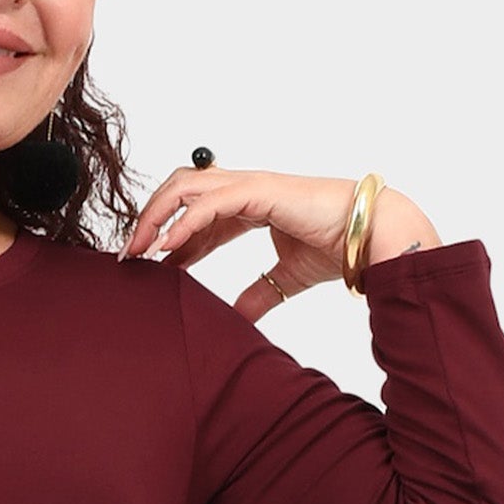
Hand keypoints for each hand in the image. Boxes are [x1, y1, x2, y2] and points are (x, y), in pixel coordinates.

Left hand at [120, 167, 439, 321]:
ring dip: (157, 217)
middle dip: (152, 219)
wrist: (371, 237)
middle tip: (132, 255)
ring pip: (186, 188)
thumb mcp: (287, 278)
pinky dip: (183, 223)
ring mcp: (251, 185)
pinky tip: (165, 248)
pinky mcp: (259, 191)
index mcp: (250, 203)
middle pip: (181, 191)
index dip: (167, 235)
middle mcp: (246, 188)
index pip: (194, 212)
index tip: (146, 263)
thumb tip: (238, 318)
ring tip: (139, 250)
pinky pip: (209, 204)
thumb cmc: (339, 247)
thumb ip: (259, 294)